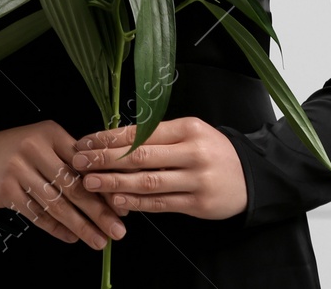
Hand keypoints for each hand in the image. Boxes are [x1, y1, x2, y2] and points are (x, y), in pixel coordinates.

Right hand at [0, 119, 127, 250]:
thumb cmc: (12, 151)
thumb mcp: (40, 143)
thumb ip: (67, 159)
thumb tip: (103, 188)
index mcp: (50, 133)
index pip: (84, 163)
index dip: (104, 186)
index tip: (122, 205)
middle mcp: (34, 148)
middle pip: (74, 186)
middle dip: (99, 212)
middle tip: (117, 230)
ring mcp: (18, 170)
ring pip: (57, 204)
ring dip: (81, 226)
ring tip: (98, 240)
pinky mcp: (6, 191)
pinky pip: (37, 214)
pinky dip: (56, 229)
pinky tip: (71, 237)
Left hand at [71, 116, 247, 219]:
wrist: (251, 177)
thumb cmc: (213, 152)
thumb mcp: (191, 133)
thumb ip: (159, 136)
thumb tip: (115, 140)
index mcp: (188, 128)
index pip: (140, 132)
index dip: (109, 137)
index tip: (85, 141)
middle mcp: (192, 151)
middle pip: (140, 155)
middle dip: (104, 158)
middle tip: (78, 161)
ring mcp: (196, 179)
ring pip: (147, 181)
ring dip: (114, 182)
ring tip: (89, 182)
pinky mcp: (198, 203)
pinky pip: (160, 203)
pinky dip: (136, 202)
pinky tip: (116, 201)